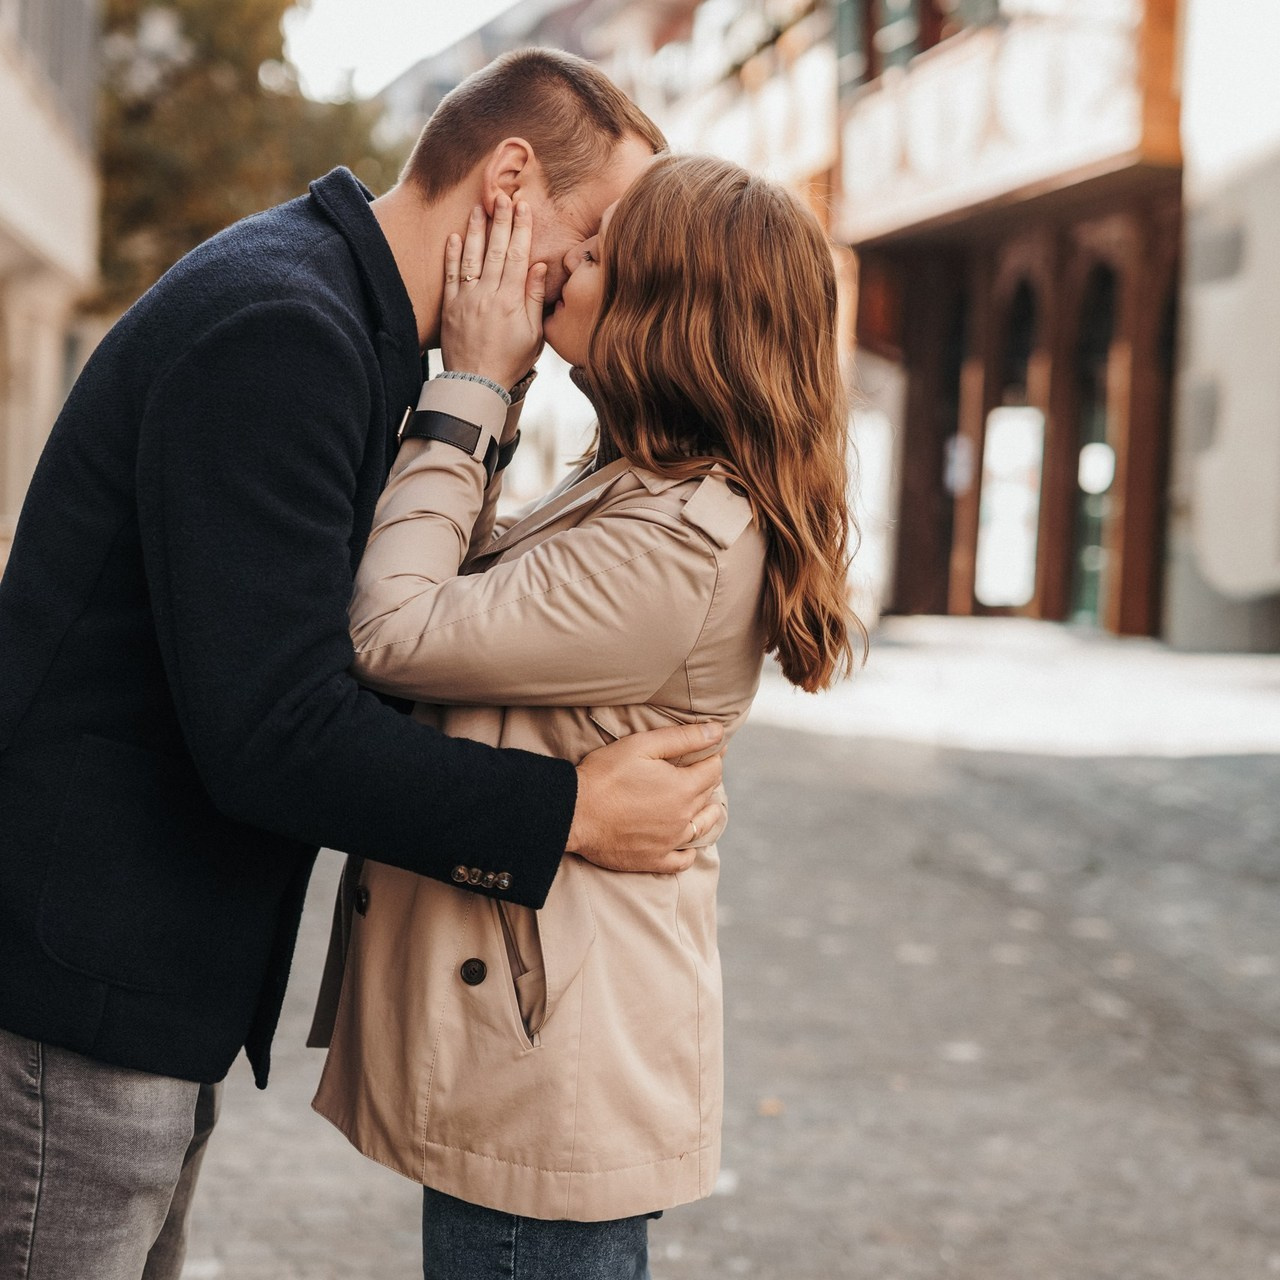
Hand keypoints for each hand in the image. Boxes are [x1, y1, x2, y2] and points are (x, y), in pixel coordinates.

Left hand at [441, 194, 545, 390]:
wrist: (477, 384)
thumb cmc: (511, 362)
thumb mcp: (534, 335)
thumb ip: (536, 299)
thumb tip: (540, 268)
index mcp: (511, 301)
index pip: (519, 256)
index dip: (521, 230)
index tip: (523, 207)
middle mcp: (488, 295)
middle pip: (496, 250)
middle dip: (500, 221)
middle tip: (503, 196)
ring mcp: (467, 299)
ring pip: (471, 257)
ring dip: (475, 230)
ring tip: (478, 207)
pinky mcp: (450, 307)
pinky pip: (450, 275)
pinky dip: (452, 255)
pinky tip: (454, 237)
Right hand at [568, 722, 726, 873]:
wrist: (574, 813)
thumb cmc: (605, 775)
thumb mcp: (642, 746)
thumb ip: (683, 738)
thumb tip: (718, 732)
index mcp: (683, 788)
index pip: (713, 769)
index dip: (712, 755)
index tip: (708, 749)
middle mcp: (682, 817)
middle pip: (708, 795)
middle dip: (706, 779)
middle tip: (696, 769)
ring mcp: (670, 842)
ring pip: (702, 827)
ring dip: (706, 812)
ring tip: (701, 802)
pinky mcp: (654, 860)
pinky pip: (684, 860)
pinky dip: (689, 850)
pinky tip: (685, 841)